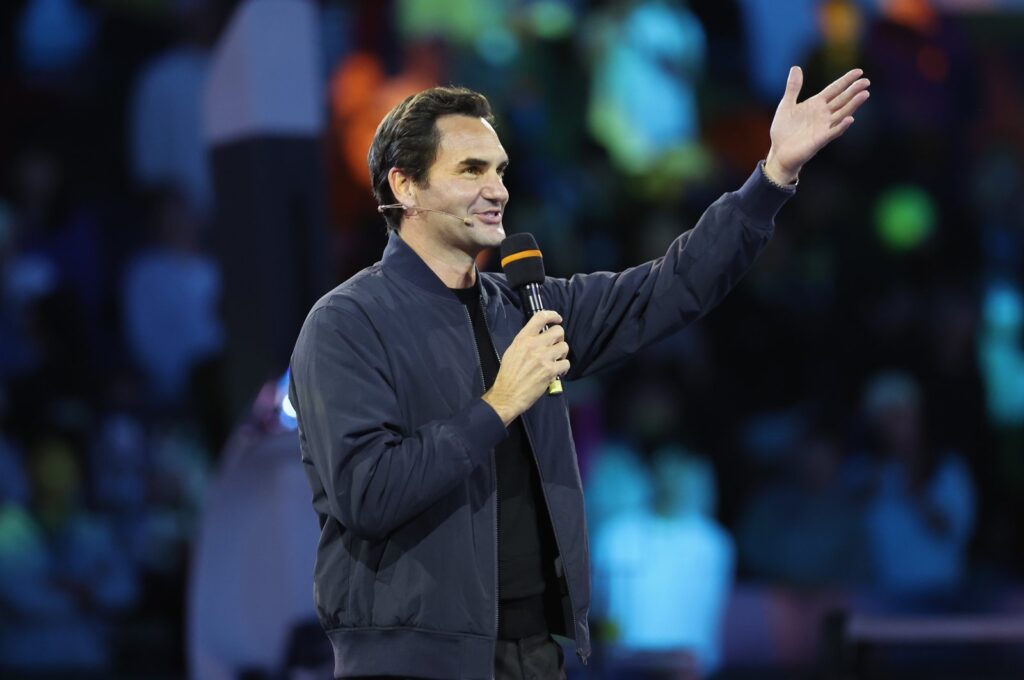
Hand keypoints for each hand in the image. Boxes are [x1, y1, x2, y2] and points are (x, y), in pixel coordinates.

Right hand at [482, 310, 568, 425]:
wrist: (507, 395)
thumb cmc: (508, 375)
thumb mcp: (512, 351)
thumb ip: (525, 342)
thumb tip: (538, 336)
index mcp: (523, 338)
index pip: (540, 317)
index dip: (552, 315)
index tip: (557, 319)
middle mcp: (534, 345)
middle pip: (558, 331)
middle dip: (560, 338)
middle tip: (556, 346)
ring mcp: (543, 358)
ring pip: (564, 346)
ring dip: (562, 354)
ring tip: (556, 360)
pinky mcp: (550, 371)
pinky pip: (566, 363)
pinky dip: (563, 368)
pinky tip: (557, 371)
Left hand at [764, 66, 870, 184]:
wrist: (779, 152)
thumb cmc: (783, 130)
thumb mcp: (786, 105)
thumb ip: (793, 88)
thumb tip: (796, 67)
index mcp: (816, 104)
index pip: (835, 89)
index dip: (846, 80)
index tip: (859, 71)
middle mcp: (823, 114)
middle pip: (842, 100)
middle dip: (854, 90)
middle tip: (866, 81)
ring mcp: (823, 127)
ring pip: (842, 113)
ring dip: (853, 105)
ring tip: (864, 94)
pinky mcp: (820, 140)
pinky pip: (833, 132)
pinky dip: (841, 126)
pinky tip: (850, 119)